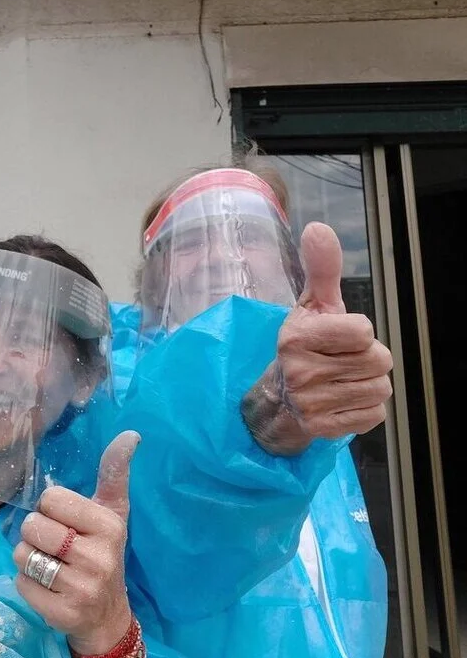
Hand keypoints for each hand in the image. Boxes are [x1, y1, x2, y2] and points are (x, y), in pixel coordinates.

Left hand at [13, 431, 139, 655]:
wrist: (107, 617)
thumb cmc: (102, 553)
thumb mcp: (112, 513)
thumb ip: (114, 473)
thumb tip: (130, 434)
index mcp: (109, 525)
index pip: (50, 499)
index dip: (51, 510)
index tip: (67, 524)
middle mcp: (98, 557)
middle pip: (32, 525)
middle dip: (36, 534)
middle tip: (56, 547)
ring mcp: (81, 588)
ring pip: (22, 554)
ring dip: (28, 559)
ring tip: (50, 566)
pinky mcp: (62, 613)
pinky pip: (21, 583)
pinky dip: (27, 584)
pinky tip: (48, 589)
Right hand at [245, 223, 392, 453]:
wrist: (276, 400)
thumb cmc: (303, 347)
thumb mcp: (311, 307)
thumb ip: (322, 269)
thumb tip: (318, 227)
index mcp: (296, 337)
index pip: (363, 331)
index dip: (359, 333)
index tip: (337, 337)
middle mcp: (300, 370)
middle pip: (378, 360)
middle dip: (367, 360)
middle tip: (341, 361)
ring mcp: (310, 402)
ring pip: (380, 388)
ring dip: (369, 384)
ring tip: (342, 381)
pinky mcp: (322, 429)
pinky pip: (373, 415)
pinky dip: (365, 409)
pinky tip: (342, 401)